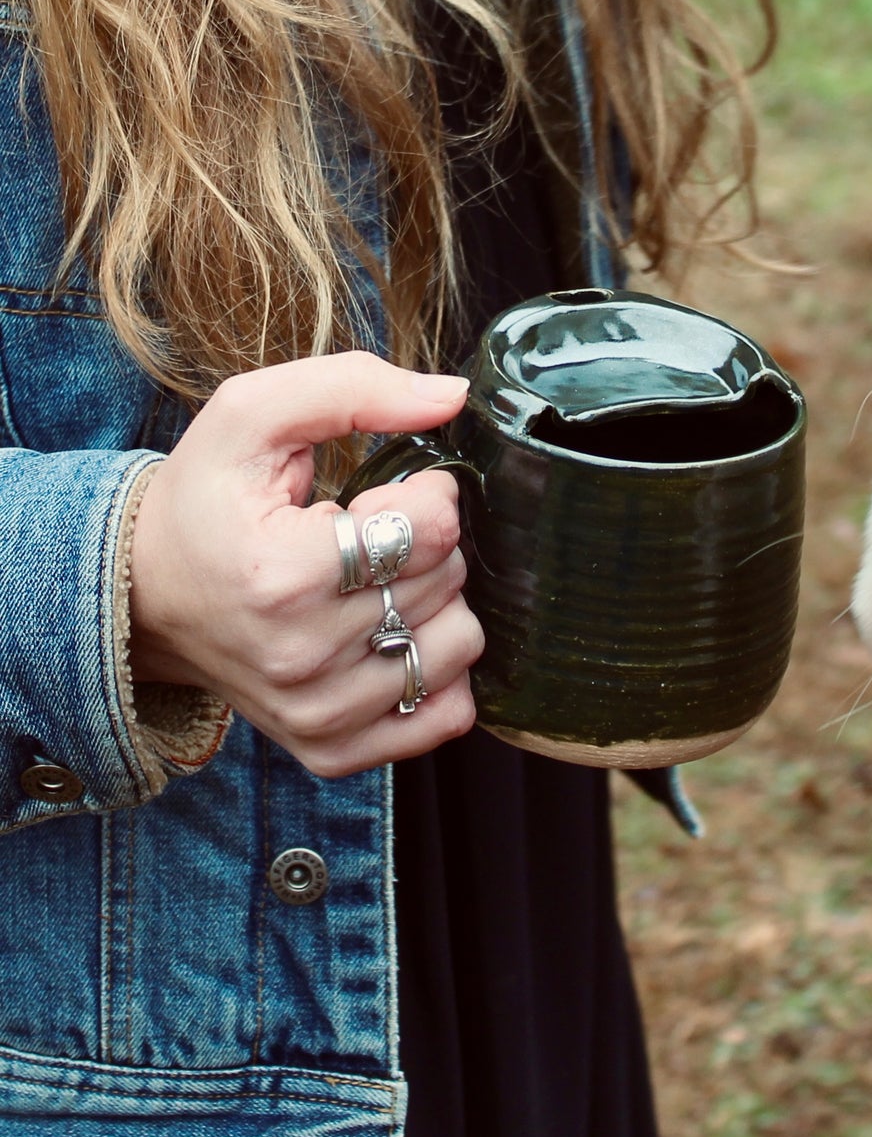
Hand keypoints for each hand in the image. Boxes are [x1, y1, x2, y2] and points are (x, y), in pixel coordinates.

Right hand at [129, 351, 483, 775]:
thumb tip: (452, 396)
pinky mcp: (333, 749)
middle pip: (449, 579)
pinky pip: (448, 712)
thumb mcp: (253, 415)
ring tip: (374, 588)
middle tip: (364, 539)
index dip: (424, 494)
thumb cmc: (207, 501)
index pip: (432, 528)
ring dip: (435, 604)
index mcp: (282, 575)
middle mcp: (301, 658)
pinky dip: (436, 669)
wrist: (145, 595)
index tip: (380, 495)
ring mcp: (318, 715)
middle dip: (424, 544)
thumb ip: (355, 387)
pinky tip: (388, 636)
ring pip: (460, 644)